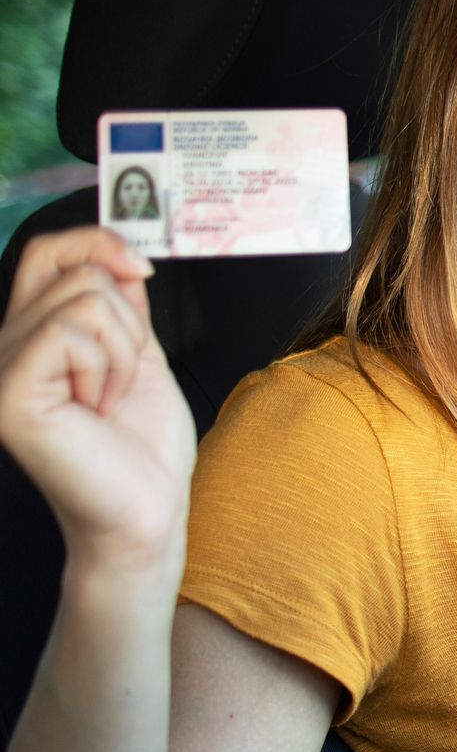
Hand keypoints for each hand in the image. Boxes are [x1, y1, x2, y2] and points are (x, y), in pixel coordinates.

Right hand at [0, 226, 195, 563]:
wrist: (147, 508)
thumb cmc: (144, 444)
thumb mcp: (140, 354)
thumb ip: (122, 306)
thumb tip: (120, 257)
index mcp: (34, 333)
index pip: (47, 252)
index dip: (97, 242)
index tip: (142, 270)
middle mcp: (5, 345)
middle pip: (76, 271)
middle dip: (128, 320)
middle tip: (123, 377)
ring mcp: (1, 368)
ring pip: (83, 300)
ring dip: (123, 351)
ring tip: (110, 399)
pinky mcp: (8, 391)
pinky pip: (72, 333)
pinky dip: (108, 367)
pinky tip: (97, 409)